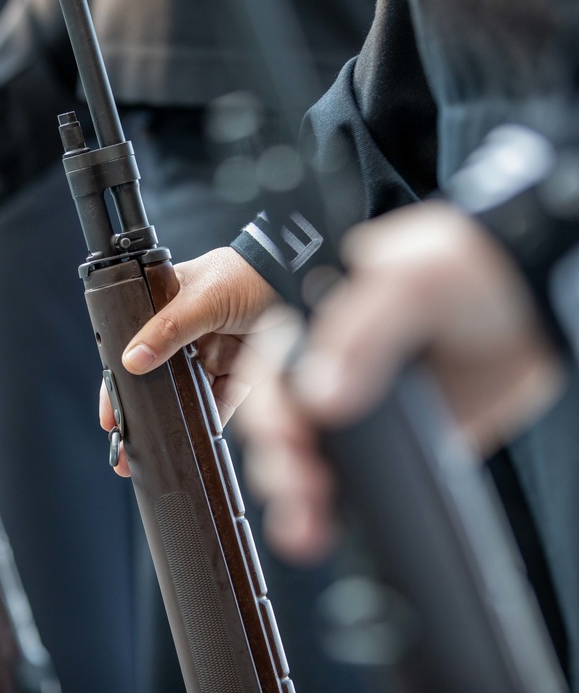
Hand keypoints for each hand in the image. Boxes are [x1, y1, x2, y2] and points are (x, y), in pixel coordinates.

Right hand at [98, 246, 279, 475]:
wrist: (300, 277)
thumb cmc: (249, 272)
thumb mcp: (203, 297)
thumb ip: (168, 328)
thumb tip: (132, 360)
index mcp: (167, 303)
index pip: (134, 343)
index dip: (120, 379)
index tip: (109, 413)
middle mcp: (187, 330)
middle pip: (158, 375)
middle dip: (143, 408)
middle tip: (127, 441)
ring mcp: (213, 351)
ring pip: (188, 392)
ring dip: (175, 417)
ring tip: (159, 445)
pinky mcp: (241, 369)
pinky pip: (222, 400)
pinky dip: (211, 418)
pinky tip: (197, 436)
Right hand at [236, 202, 564, 563]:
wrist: (534, 313)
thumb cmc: (472, 271)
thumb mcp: (416, 276)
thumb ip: (365, 326)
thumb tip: (320, 391)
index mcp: (313, 325)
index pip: (267, 371)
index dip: (270, 408)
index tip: (290, 437)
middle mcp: (322, 371)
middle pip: (274, 425)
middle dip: (277, 462)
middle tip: (302, 486)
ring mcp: (349, 416)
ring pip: (297, 462)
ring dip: (291, 498)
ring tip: (305, 526)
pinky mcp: (380, 451)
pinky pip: (341, 487)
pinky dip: (324, 515)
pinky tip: (321, 531)